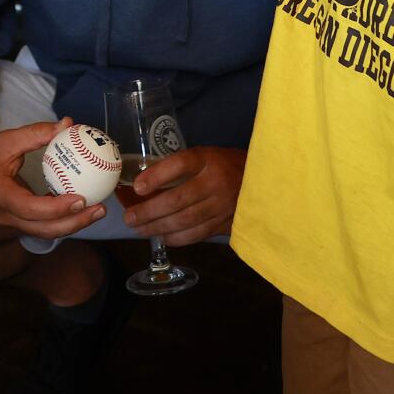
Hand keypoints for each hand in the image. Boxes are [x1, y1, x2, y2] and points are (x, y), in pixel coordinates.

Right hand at [0, 120, 108, 240]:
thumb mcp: (4, 141)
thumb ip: (35, 134)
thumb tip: (67, 124)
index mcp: (0, 196)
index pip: (30, 209)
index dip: (57, 208)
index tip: (81, 198)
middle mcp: (6, 216)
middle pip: (44, 229)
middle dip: (76, 223)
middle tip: (100, 208)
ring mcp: (11, 223)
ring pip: (46, 232)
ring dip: (73, 224)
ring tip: (97, 210)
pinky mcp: (16, 223)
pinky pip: (42, 226)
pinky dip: (62, 219)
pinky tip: (78, 206)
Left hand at [124, 146, 244, 246]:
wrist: (264, 181)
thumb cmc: (225, 165)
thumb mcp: (206, 156)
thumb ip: (181, 167)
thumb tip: (144, 183)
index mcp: (208, 160)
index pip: (180, 164)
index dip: (157, 176)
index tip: (137, 187)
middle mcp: (215, 182)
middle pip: (178, 199)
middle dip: (149, 211)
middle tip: (129, 217)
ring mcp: (222, 205)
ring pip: (185, 220)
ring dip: (158, 227)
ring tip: (139, 228)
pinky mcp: (227, 223)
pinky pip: (198, 234)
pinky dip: (177, 238)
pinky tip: (162, 237)